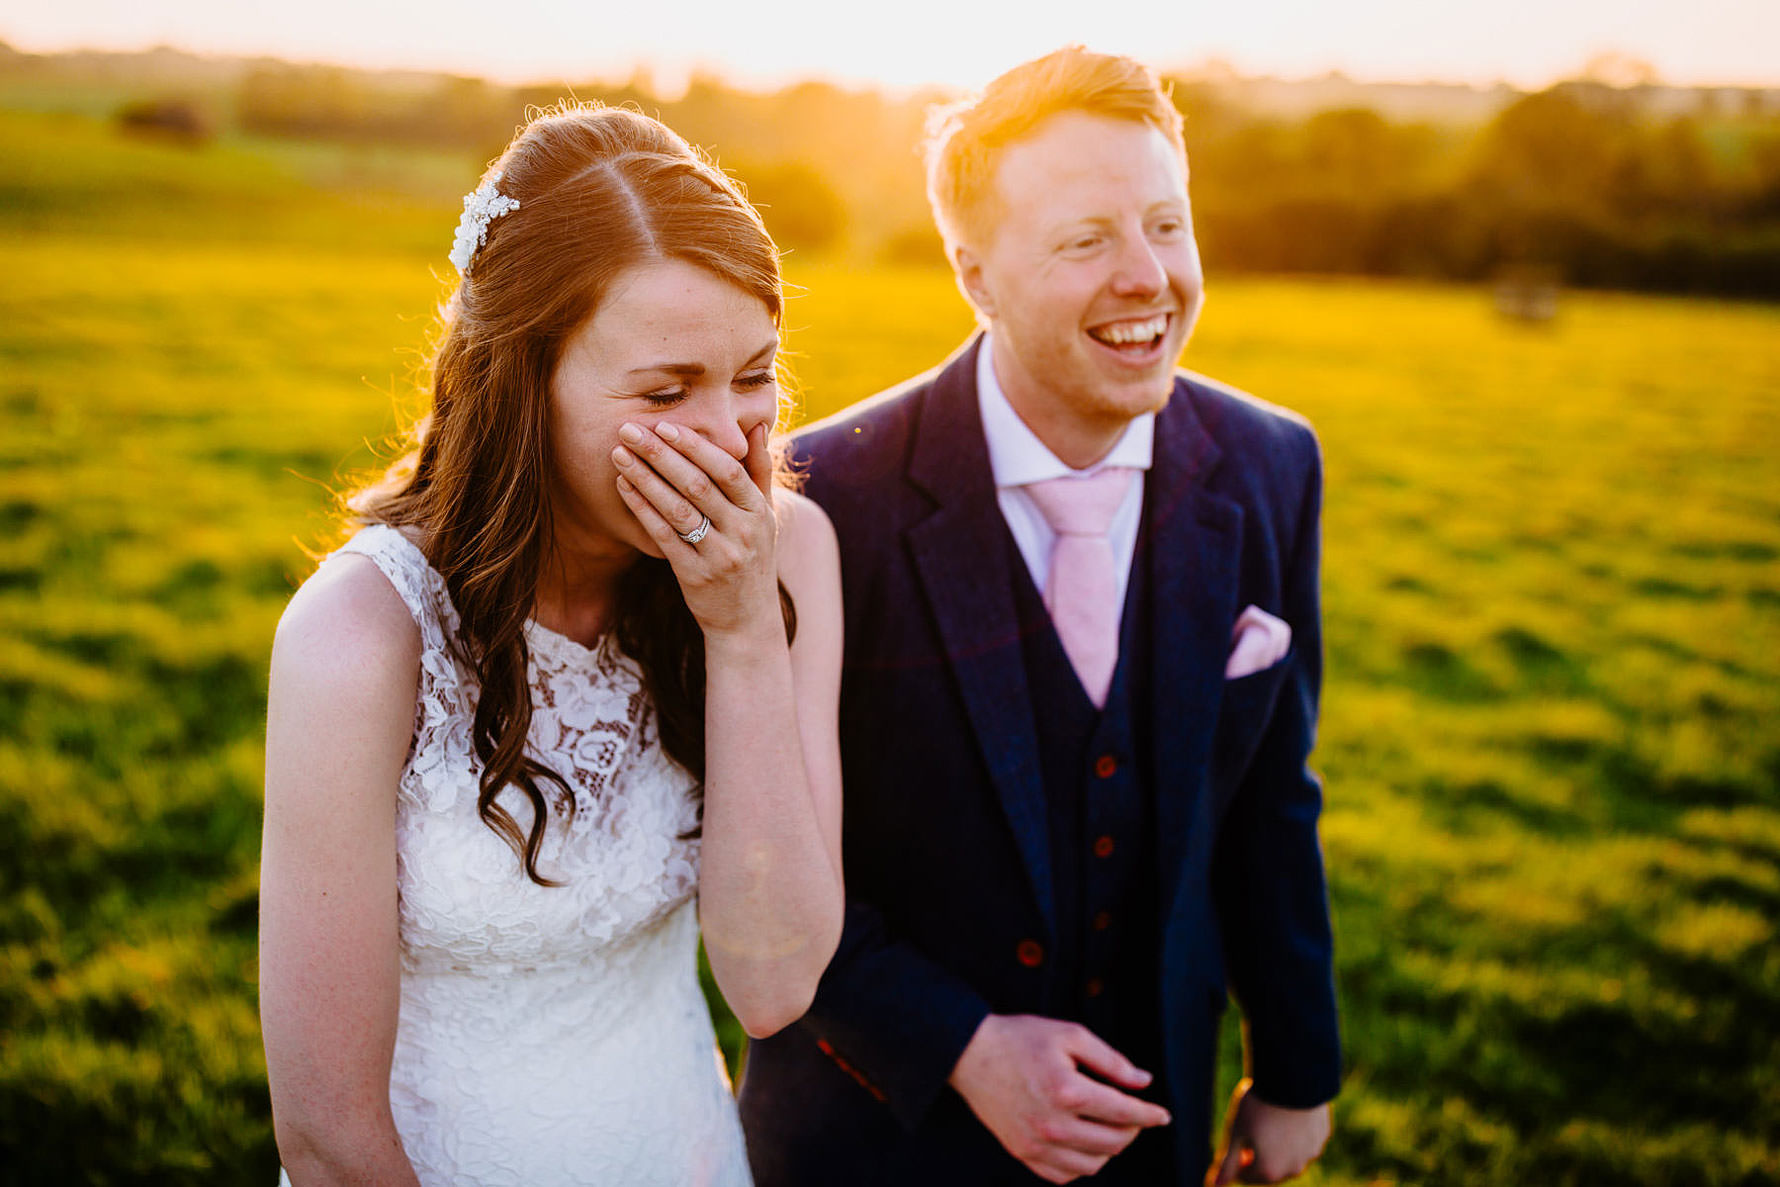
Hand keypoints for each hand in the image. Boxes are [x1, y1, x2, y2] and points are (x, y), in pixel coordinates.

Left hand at [612, 420, 779, 638]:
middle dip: (661, 454)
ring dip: (645, 479)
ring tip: (619, 455)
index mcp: (759, 512)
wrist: (748, 620)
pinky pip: (664, 536)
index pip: (727, 470)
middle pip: (697, 485)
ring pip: (677, 509)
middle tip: (630, 430)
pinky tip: (624, 487)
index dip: (695, 446)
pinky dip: (642, 509)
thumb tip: (754, 425)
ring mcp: (719, 555)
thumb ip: (759, 470)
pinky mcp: (694, 575)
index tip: (664, 425)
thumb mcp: (765, 516)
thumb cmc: (753, 557)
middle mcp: (742, 532)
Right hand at [948, 1014, 1170, 1184]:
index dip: (1149, 1114)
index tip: (1162, 1115)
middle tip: (1134, 1115)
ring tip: (1109, 1128)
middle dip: (1133, 1130)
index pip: (1123, 1112)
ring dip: (1110, 1149)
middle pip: (1113, 1142)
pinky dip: (1082, 1164)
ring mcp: (1036, 1144)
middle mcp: (1053, 1124)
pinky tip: (1084, 1143)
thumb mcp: (1070, 1034)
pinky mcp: (1022, 1153)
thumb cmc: (1021, 1039)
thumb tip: (1143, 1082)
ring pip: (1093, 1164)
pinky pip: (1064, 1175)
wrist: (970, 1054)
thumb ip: (1111, 1060)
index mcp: (1067, 1091)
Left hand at [1206, 1078, 1329, 1184]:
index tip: (1235, 1136)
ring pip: (1289, 1156)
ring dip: (1277, 1147)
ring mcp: (1311, 1153)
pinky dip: (1295, 1134)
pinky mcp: (1322, 1136)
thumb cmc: (1257, 1105)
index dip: (1237, 1157)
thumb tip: (1214, 1186)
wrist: (1292, 1076)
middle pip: (1269, 1169)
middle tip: (1251, 1127)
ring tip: (1268, 1119)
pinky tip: (1287, 1113)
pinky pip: (1305, 1141)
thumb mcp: (1236, 1132)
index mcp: (1269, 1171)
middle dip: (1258, 1155)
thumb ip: (1227, 1163)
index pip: (1246, 1176)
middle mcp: (1293, 1169)